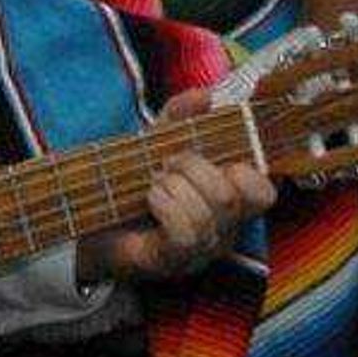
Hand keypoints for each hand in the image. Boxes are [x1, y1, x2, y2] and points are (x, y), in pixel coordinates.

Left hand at [76, 89, 275, 286]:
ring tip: (153, 183)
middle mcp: (222, 230)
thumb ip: (180, 117)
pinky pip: (185, 233)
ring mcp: (199, 250)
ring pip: (208, 213)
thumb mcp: (158, 142)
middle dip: (193, 167)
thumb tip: (204, 95)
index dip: (248, 172)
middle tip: (166, 165)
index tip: (215, 159)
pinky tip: (151, 198)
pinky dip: (166, 205)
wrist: (93, 223)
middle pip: (230, 196)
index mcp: (229, 203)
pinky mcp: (172, 261)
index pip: (264, 193)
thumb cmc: (134, 186)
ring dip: (173, 186)